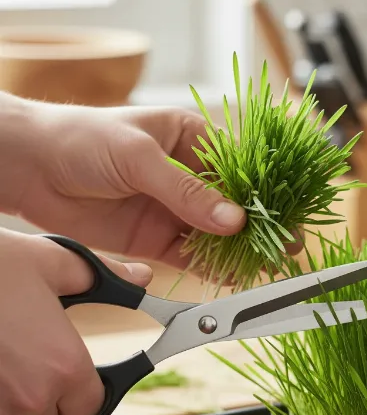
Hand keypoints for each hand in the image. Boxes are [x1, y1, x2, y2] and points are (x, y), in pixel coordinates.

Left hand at [0, 92, 301, 271]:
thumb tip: (232, 220)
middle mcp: (188, 176)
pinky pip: (191, 254)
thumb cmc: (81, 138)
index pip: (240, 169)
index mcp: (191, 139)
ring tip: (266, 267)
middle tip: (286, 249)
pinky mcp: (156, 237)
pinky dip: (211, 267)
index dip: (266, 194)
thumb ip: (187, 192)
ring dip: (239, 251)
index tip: (290, 215)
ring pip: (216, 234)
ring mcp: (173, 209)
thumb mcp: (140, 157)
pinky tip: (232, 276)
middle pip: (233, 206)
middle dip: (259, 228)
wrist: (28, 167)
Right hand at [0, 229, 151, 414]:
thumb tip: (142, 279)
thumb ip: (108, 278)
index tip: (84, 382)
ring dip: (11, 406)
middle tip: (39, 369)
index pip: (91, 409)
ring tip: (8, 365)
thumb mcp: (57, 263)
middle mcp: (29, 394)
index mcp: (65, 365)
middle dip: (48, 405)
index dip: (89, 396)